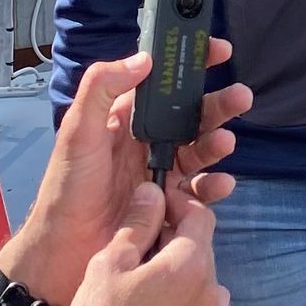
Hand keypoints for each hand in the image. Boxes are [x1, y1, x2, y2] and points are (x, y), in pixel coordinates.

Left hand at [2, 45, 249, 305]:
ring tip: (226, 142)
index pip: (161, 83)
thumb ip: (101, 91)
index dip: (189, 65)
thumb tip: (144, 59)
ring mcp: (161, 174)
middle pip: (192, 115)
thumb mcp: (77, 134)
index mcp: (124, 120)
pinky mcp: (172, 205)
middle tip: (241, 97)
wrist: (64, 254)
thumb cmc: (68, 190)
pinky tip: (218, 184)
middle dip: (219, 104)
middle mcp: (147, 143)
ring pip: (202, 149)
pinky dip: (215, 186)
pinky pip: (202, 191)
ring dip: (219, 142)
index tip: (218, 51)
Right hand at [56, 182, 242, 305]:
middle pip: (200, 247)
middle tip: (137, 248)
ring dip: (176, 270)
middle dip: (173, 239)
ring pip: (198, 277)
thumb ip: (137, 224)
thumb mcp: (108, 267)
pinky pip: (197, 305)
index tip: (153, 207)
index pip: (200, 215)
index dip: (177, 204)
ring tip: (138, 282)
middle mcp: (211, 288)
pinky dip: (179, 297)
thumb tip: (153, 191)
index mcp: (191, 264)